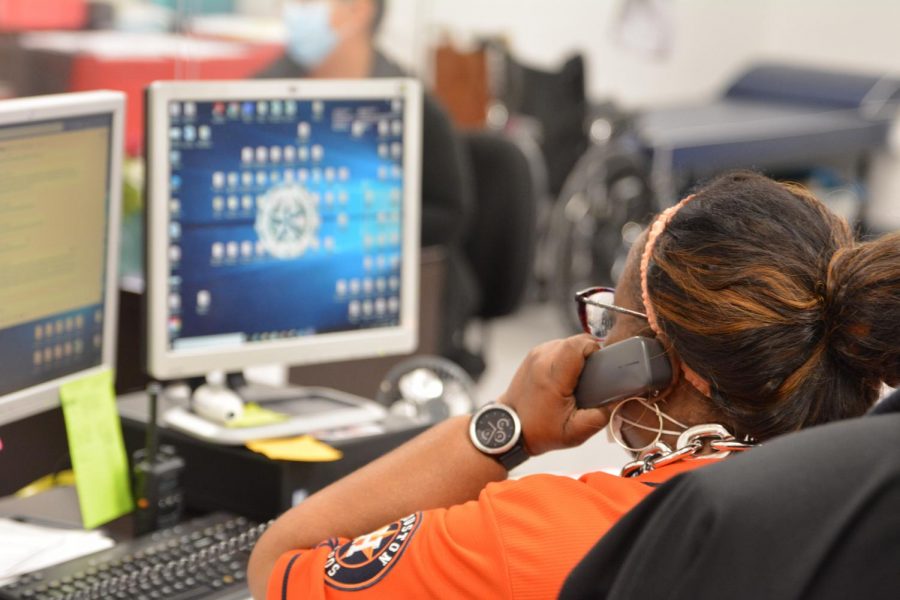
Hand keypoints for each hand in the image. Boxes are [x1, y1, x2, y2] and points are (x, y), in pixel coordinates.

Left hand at [498, 334, 609, 455]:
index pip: (581, 343)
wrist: (509, 428)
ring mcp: (536, 354)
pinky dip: (565, 358)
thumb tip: (618, 399)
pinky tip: (566, 377)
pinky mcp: (533, 355)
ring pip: (567, 343)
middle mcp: (542, 358)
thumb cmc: (540, 431)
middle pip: (576, 341)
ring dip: (577, 357)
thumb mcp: (576, 432)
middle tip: (591, 379)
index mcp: (553, 373)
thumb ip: (601, 416)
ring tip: (578, 379)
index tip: (600, 369)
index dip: (595, 351)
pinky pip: (557, 347)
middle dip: (589, 356)